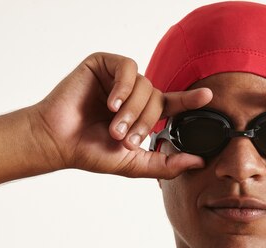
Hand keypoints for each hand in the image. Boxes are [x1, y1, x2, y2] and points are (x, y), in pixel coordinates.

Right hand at [30, 52, 211, 178]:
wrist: (57, 142)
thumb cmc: (91, 152)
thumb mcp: (135, 164)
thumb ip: (167, 165)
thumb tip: (199, 162)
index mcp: (142, 114)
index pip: (173, 105)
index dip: (190, 101)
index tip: (208, 97)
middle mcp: (133, 95)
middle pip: (157, 99)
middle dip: (144, 122)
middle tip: (124, 139)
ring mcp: (118, 79)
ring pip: (144, 85)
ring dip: (132, 110)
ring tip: (113, 127)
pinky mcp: (103, 64)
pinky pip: (127, 67)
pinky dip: (123, 87)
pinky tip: (111, 104)